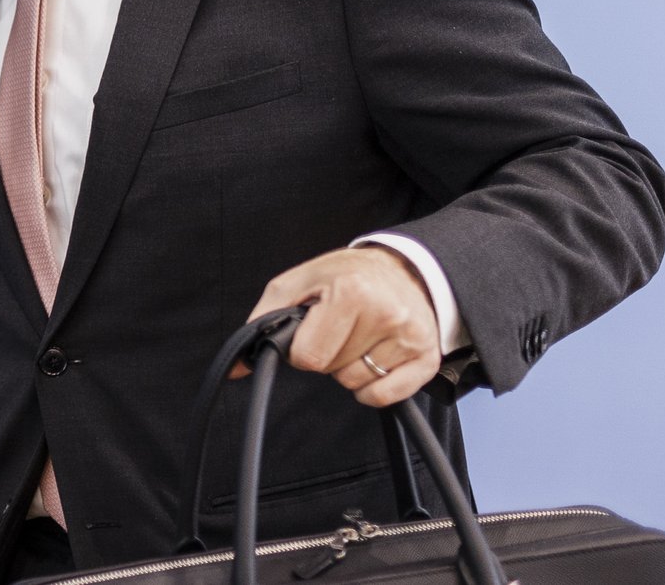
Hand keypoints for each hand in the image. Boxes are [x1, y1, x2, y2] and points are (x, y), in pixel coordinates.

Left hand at [240, 246, 441, 407]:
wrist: (404, 269)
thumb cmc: (346, 274)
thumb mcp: (299, 282)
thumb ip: (264, 319)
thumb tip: (238, 366)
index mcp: (351, 293)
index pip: (308, 356)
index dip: (301, 348)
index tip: (312, 329)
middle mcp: (386, 316)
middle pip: (331, 370)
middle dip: (327, 353)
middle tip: (339, 327)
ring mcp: (410, 339)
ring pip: (356, 384)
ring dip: (349, 367)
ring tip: (359, 336)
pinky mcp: (426, 359)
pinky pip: (384, 396)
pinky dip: (372, 387)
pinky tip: (374, 357)